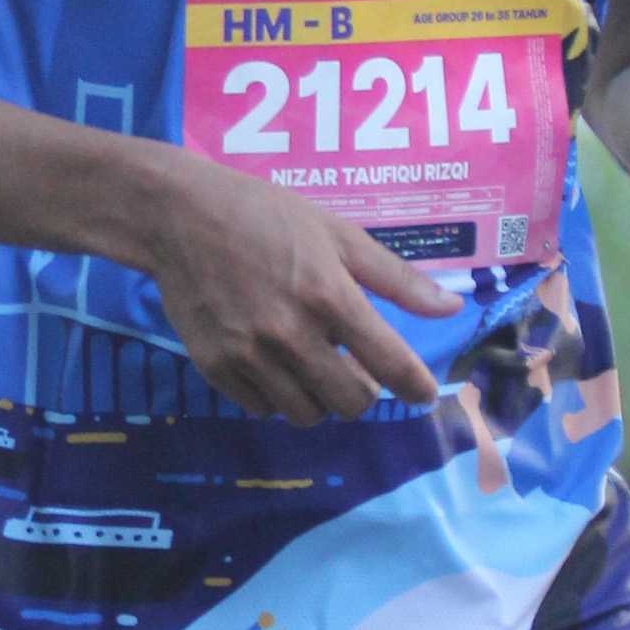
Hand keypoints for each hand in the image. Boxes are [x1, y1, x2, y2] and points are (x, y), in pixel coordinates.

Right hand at [139, 156, 452, 423]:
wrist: (178, 216)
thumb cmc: (265, 215)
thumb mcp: (338, 233)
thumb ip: (396, 277)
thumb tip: (451, 307)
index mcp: (330, 295)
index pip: (389, 362)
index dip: (415, 386)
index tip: (423, 394)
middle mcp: (292, 333)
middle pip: (350, 402)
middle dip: (363, 392)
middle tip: (355, 371)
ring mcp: (250, 354)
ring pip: (306, 414)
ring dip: (320, 399)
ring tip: (314, 368)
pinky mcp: (215, 367)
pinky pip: (262, 409)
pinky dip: (277, 397)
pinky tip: (275, 367)